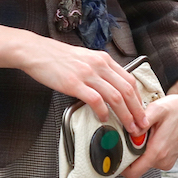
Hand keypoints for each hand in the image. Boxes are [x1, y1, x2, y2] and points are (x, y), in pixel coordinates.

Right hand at [0, 26, 148, 134]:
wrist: (36, 51)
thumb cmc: (58, 57)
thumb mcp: (85, 59)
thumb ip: (99, 71)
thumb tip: (109, 88)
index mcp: (104, 59)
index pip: (129, 80)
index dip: (138, 99)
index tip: (141, 111)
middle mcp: (99, 65)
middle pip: (127, 90)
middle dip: (137, 110)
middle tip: (141, 124)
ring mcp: (87, 74)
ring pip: (115, 97)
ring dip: (125, 115)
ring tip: (129, 126)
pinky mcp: (74, 83)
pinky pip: (95, 100)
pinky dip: (103, 112)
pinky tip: (104, 119)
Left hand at [121, 75, 177, 177]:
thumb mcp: (158, 109)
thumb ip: (142, 121)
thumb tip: (129, 131)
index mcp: (158, 151)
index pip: (132, 173)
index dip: (120, 166)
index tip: (113, 154)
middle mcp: (163, 160)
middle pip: (135, 166)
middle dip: (129, 153)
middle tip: (130, 136)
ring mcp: (166, 161)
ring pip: (143, 162)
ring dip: (139, 150)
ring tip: (144, 132)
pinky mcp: (168, 158)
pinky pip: (151, 158)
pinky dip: (146, 149)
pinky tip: (151, 135)